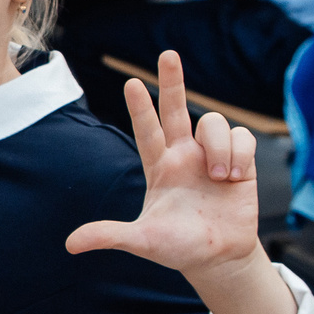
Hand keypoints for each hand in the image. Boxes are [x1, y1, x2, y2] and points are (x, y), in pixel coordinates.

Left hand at [65, 52, 262, 274]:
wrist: (219, 258)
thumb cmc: (178, 247)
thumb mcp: (142, 241)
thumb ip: (110, 235)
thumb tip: (70, 244)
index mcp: (159, 167)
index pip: (146, 131)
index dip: (139, 108)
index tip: (129, 83)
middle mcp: (184, 155)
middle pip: (175, 109)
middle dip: (172, 82)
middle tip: (168, 55)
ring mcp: (211, 155)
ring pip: (214, 123)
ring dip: (218, 146)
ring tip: (220, 177)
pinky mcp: (240, 161)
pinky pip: (242, 137)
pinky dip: (240, 154)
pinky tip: (236, 178)